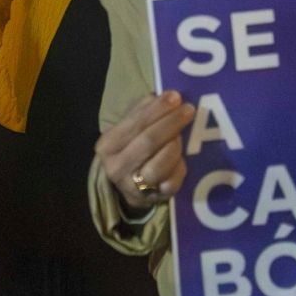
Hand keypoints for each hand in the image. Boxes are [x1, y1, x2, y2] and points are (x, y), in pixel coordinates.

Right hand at [94, 91, 195, 209]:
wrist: (126, 186)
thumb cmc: (130, 149)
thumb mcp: (128, 128)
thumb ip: (142, 111)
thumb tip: (162, 96)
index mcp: (107, 145)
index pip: (135, 124)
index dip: (157, 110)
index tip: (175, 97)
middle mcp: (116, 167)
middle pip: (149, 142)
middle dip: (171, 123)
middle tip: (188, 110)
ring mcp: (134, 186)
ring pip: (160, 164)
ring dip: (176, 145)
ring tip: (183, 133)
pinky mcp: (153, 199)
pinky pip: (172, 182)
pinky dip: (180, 168)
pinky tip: (183, 158)